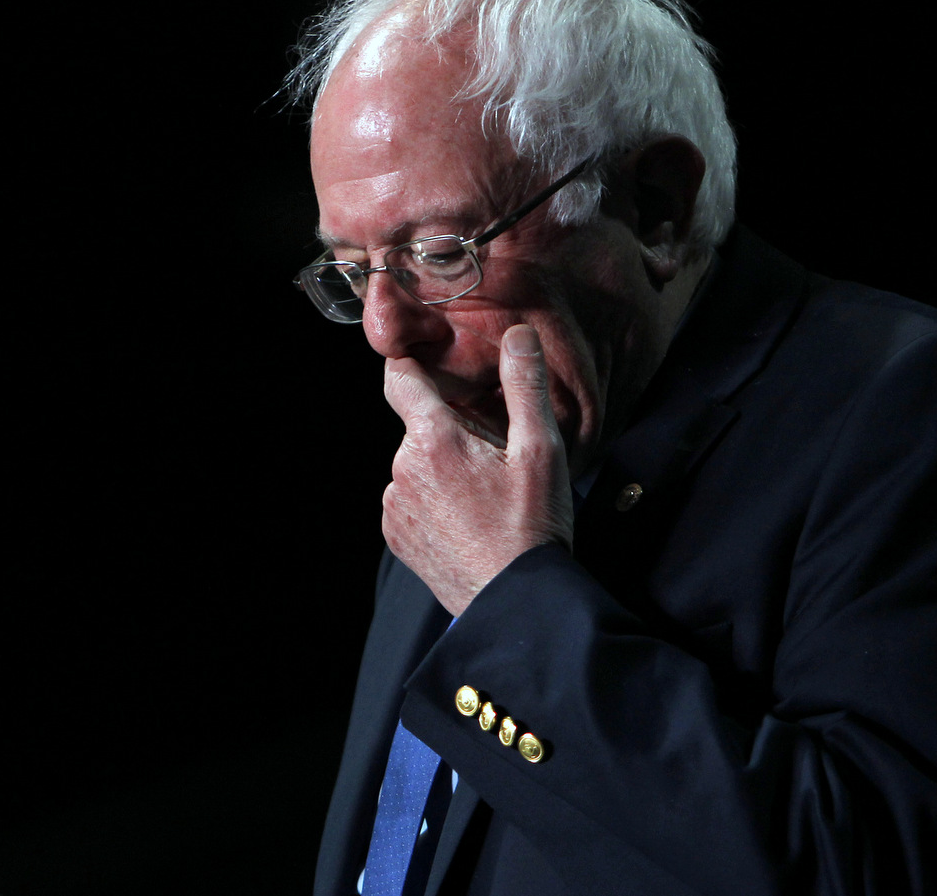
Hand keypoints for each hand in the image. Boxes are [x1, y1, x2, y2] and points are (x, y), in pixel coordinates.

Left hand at [382, 324, 574, 614]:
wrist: (513, 603)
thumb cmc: (531, 527)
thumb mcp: (541, 450)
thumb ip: (525, 385)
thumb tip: (517, 334)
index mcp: (434, 439)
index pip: (399, 379)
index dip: (411, 363)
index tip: (425, 358)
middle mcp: (402, 469)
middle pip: (418, 427)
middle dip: (448, 430)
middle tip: (493, 457)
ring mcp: (395, 506)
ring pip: (415, 466)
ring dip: (441, 469)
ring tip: (484, 498)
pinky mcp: (396, 537)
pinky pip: (410, 502)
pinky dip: (433, 503)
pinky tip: (468, 520)